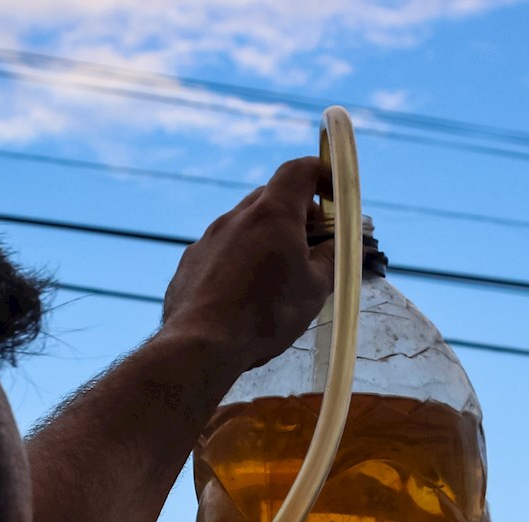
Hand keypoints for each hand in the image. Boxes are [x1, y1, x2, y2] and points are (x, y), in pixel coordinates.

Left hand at [160, 157, 336, 378]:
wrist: (201, 344)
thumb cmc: (265, 316)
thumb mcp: (314, 289)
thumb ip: (329, 258)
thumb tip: (336, 244)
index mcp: (273, 214)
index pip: (299, 170)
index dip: (320, 173)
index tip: (333, 192)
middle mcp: (237, 217)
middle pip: (271, 197)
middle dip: (295, 212)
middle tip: (311, 242)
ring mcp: (209, 238)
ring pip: (244, 225)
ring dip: (265, 237)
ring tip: (277, 273)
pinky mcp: (191, 262)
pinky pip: (222, 250)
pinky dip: (239, 259)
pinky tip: (244, 292)